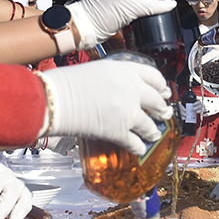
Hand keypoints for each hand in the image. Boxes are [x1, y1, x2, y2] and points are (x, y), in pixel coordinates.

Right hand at [40, 59, 172, 155]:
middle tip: (164, 112)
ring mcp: (128, 112)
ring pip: (150, 125)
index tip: (163, 91)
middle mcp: (131, 90)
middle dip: (162, 109)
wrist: (54, 99)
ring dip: (153, 131)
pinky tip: (140, 148)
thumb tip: (123, 88)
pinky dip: (139, 147)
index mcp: (126, 71)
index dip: (161, 86)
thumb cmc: (67, 83)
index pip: (154, 76)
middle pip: (156, 101)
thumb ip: (116, 78)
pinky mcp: (119, 132)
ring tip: (154, 133)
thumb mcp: (97, 70)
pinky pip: (135, 142)